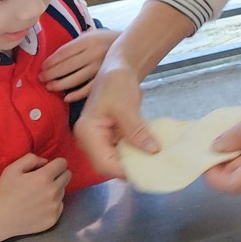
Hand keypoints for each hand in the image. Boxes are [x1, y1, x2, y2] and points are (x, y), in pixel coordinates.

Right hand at [0, 154, 70, 238]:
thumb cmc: (4, 192)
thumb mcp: (12, 168)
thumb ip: (31, 159)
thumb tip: (46, 162)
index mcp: (43, 177)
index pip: (63, 163)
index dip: (56, 163)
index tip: (49, 167)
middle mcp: (53, 191)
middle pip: (67, 176)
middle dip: (58, 174)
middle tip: (45, 180)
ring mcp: (54, 206)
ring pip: (63, 191)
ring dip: (55, 189)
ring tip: (39, 194)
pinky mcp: (54, 218)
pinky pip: (60, 205)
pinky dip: (53, 204)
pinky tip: (39, 206)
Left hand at [41, 28, 120, 102]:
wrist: (134, 48)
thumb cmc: (106, 42)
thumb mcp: (92, 35)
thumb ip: (76, 44)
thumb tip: (54, 58)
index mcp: (88, 41)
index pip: (63, 52)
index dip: (51, 61)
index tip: (42, 67)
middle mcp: (93, 54)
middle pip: (66, 66)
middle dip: (51, 74)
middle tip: (41, 78)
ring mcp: (99, 68)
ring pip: (74, 79)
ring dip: (59, 84)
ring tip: (50, 87)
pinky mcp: (105, 79)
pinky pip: (88, 89)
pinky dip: (76, 95)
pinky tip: (67, 97)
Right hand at [73, 64, 157, 178]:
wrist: (119, 68)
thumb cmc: (117, 83)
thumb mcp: (127, 107)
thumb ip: (137, 131)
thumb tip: (153, 151)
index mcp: (87, 133)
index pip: (103, 163)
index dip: (123, 171)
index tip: (145, 173)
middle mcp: (90, 140)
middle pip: (108, 164)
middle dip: (129, 169)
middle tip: (152, 171)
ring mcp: (100, 139)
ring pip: (116, 159)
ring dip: (133, 162)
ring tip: (153, 164)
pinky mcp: (110, 137)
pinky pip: (122, 150)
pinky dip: (135, 153)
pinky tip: (150, 154)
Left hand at [202, 75, 240, 194]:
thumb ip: (235, 136)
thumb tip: (214, 149)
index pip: (234, 185)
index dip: (215, 177)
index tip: (204, 157)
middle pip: (237, 177)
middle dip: (219, 164)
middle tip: (208, 143)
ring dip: (228, 154)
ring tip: (220, 134)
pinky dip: (238, 147)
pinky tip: (234, 132)